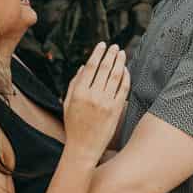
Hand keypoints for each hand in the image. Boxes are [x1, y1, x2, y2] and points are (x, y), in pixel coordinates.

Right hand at [62, 42, 129, 158]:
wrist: (83, 147)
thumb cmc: (73, 125)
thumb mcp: (67, 103)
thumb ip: (74, 84)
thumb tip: (84, 66)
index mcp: (78, 92)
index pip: (91, 67)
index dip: (98, 53)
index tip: (102, 45)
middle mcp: (93, 96)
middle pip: (105, 69)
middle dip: (111, 55)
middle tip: (115, 46)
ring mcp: (106, 103)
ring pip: (115, 76)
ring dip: (120, 62)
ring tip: (122, 53)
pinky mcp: (116, 110)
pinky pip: (123, 89)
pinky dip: (125, 77)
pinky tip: (126, 70)